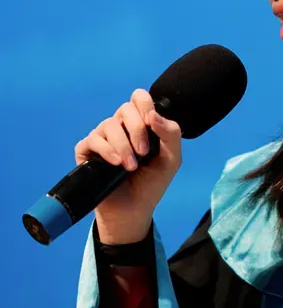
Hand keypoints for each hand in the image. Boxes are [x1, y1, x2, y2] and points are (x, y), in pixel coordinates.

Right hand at [74, 89, 181, 242]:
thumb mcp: (171, 159)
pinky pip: (91, 140)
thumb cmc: (152, 183)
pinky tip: (115, 164)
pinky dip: (106, 150)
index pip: (139, 98)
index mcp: (140, 124)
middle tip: (144, 152)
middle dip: (137, 130)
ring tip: (131, 166)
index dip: (144, 104)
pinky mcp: (87, 152)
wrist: (134, 209)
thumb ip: (171, 133)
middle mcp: (120, 127)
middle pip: (125, 109)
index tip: (151, 123)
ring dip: (123, 145)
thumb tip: (153, 114)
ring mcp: (103, 138)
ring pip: (108, 125)